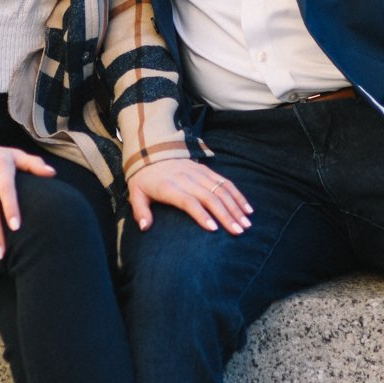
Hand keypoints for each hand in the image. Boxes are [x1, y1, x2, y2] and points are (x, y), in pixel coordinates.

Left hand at [128, 158, 252, 235]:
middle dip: (226, 215)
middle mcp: (187, 179)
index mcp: (169, 187)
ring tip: (247, 223)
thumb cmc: (144, 178)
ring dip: (236, 206)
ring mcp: (198, 173)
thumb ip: (140, 211)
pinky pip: (225, 182)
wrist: (152, 151)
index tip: (214, 229)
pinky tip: (247, 208)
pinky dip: (238, 195)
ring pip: (221, 190)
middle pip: (209, 197)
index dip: (201, 214)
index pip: (188, 201)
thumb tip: (145, 227)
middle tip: (238, 231)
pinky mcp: (206, 170)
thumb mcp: (136, 193)